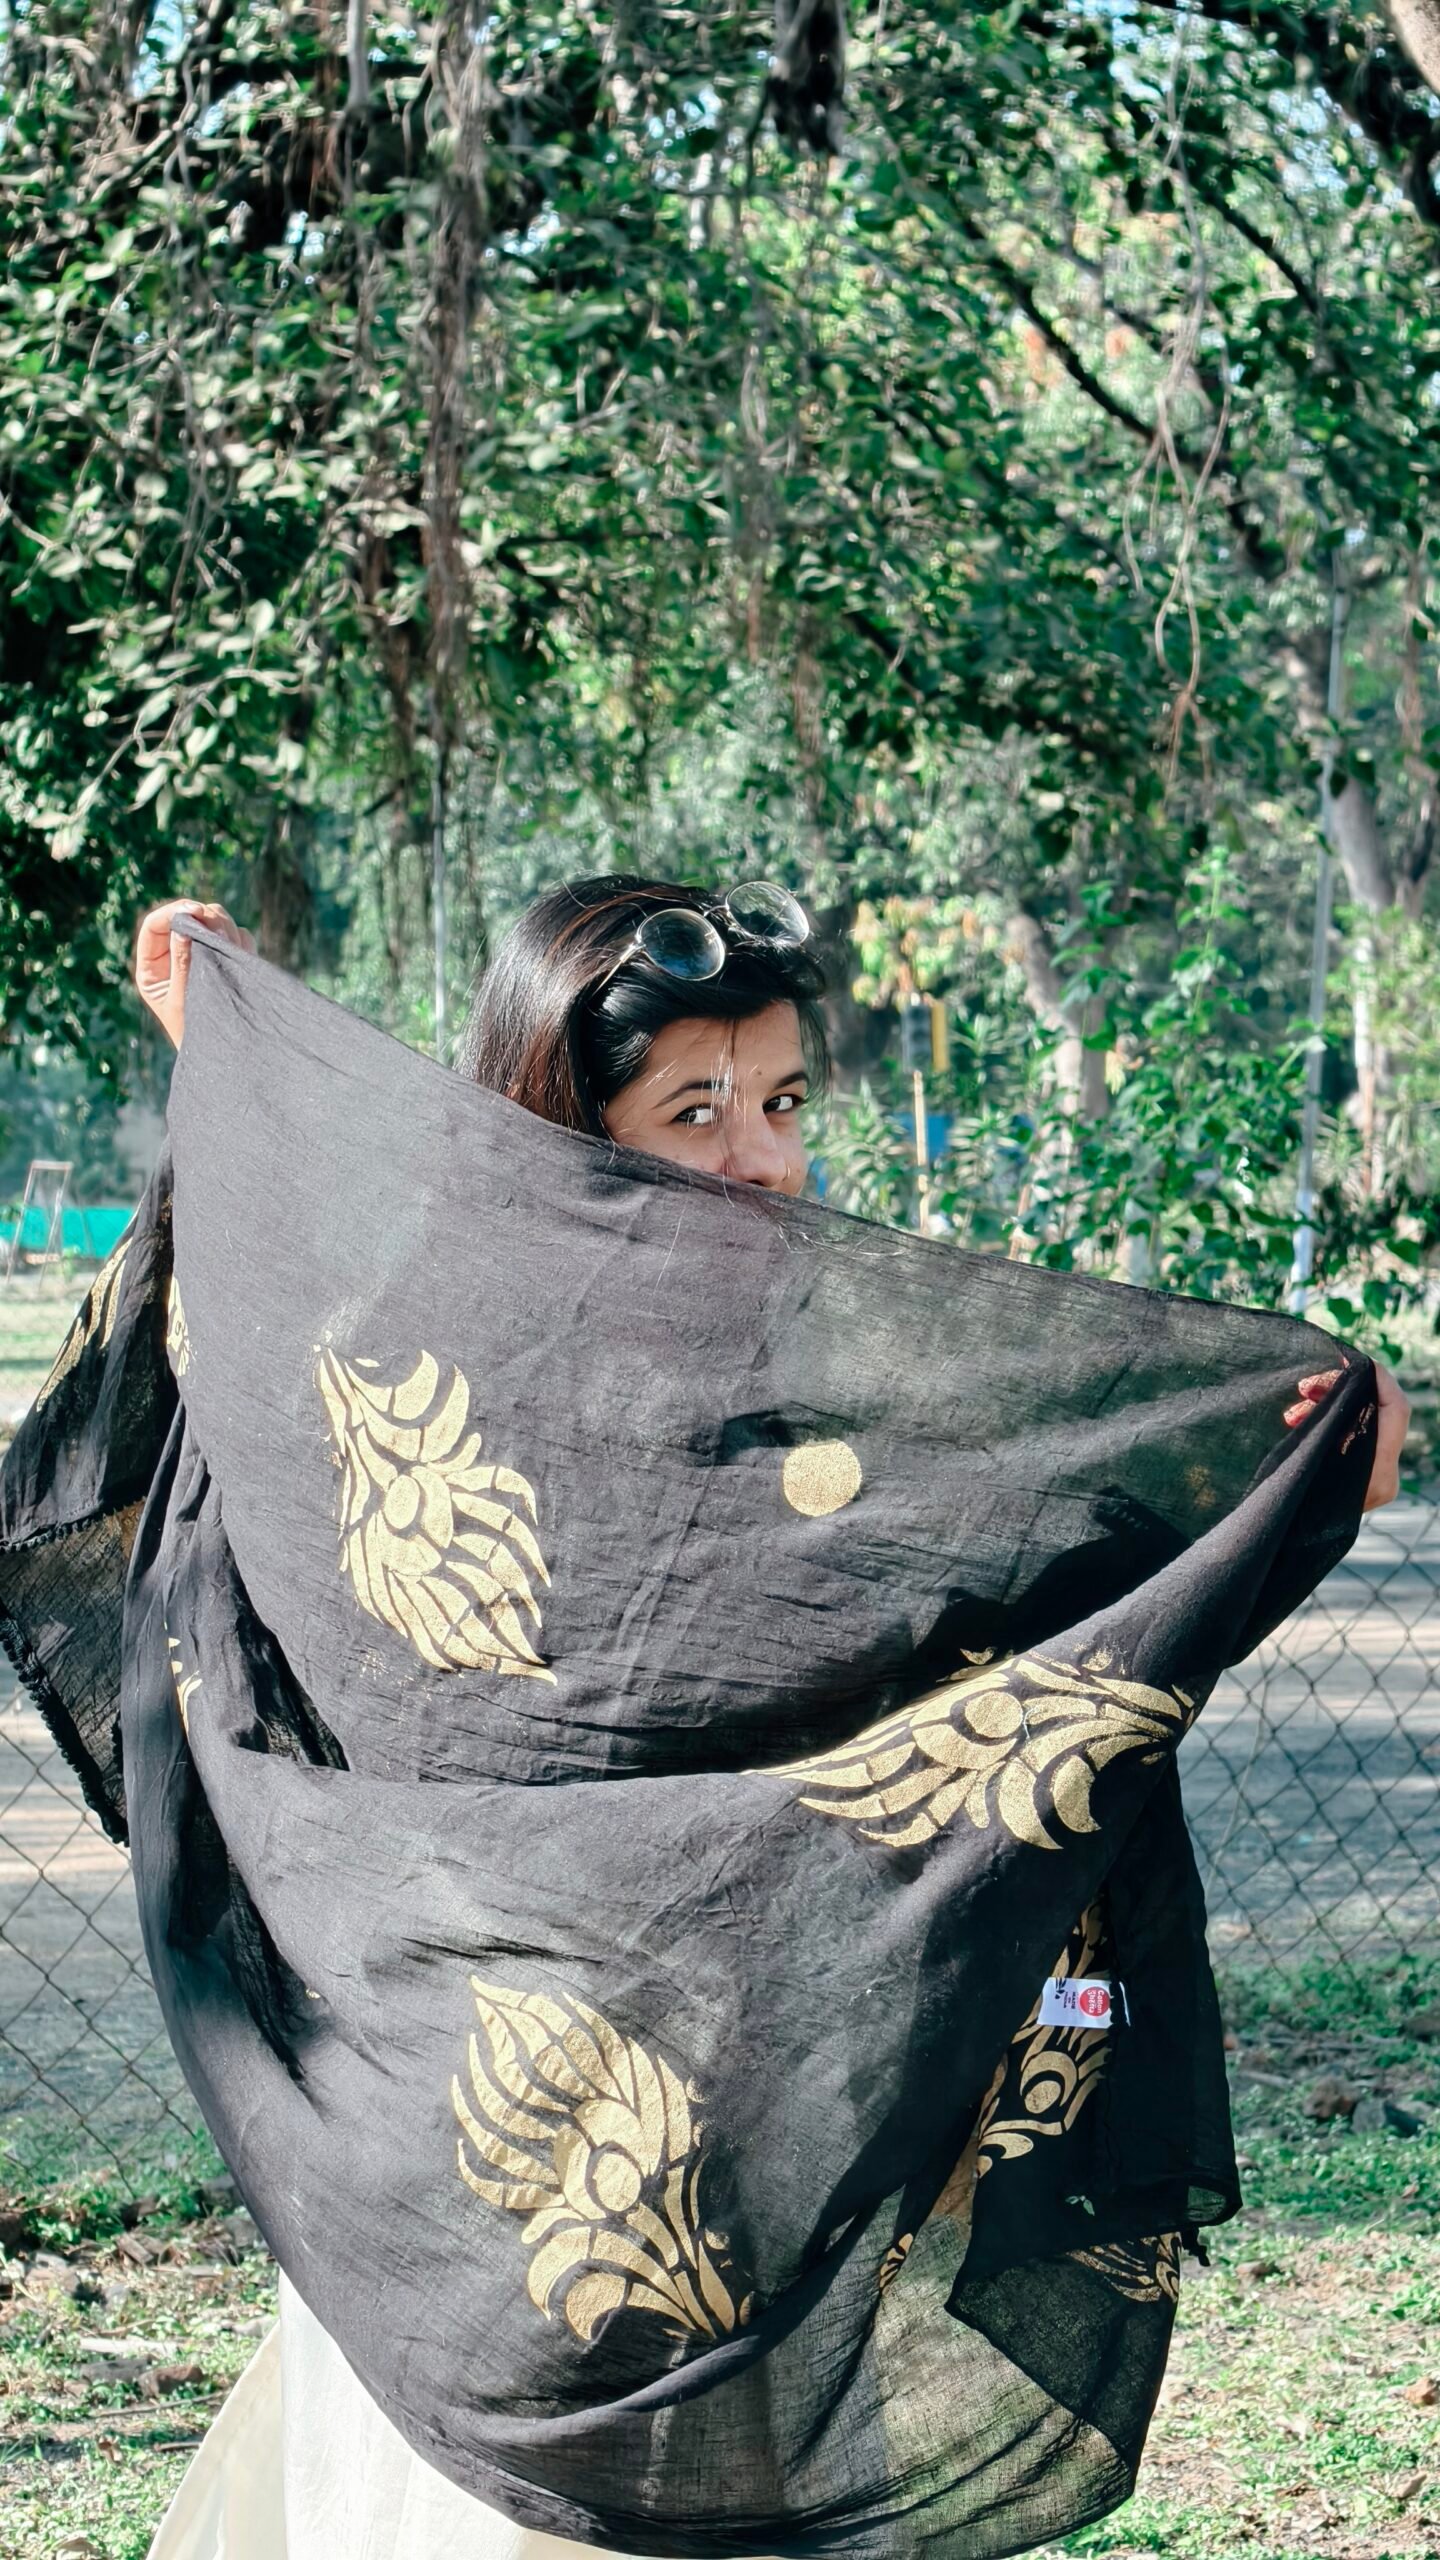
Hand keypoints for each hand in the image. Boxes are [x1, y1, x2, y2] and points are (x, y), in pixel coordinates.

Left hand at [135, 900, 253, 1049]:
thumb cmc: (195, 1035)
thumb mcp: (182, 1000)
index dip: (174, 912)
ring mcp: (203, 959)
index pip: (155, 925)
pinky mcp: (226, 963)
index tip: (197, 912)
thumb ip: (183, 962)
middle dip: (206, 917)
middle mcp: (175, 958)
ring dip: (226, 928)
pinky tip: (243, 959)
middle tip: (224, 931)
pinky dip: (242, 942)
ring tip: (234, 949)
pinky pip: (236, 938)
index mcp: (152, 968)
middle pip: (186, 916)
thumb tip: (183, 925)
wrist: (224, 1059)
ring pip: (213, 921)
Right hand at [1283, 1359, 1408, 1512]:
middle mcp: (1385, 1477)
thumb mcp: (1303, 1462)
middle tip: (1305, 1384)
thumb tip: (1331, 1385)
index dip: (1378, 1377)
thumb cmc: (1290, 1505)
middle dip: (1341, 1389)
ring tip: (1293, 1409)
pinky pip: (1358, 1438)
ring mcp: (1378, 1479)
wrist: (1285, 1545)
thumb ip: (1325, 1427)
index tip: (1348, 1359)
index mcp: (1378, 1474)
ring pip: (1365, 1424)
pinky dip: (1333, 1423)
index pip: (1396, 1410)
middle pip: (1379, 1412)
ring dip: (1332, 1405)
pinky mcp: (1366, 1479)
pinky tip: (1302, 1420)